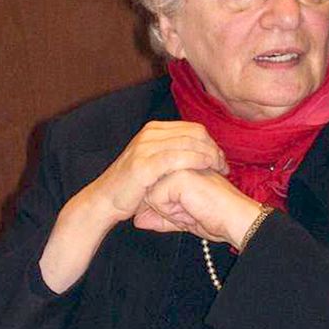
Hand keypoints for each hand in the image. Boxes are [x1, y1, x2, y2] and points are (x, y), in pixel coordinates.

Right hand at [79, 120, 227, 228]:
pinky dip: (197, 160)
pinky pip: (177, 157)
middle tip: (224, 166)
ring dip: (210, 155)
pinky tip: (207, 168)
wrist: (105, 200)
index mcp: (154, 130)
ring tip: (219, 170)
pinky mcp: (144, 164)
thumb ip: (174, 153)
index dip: (211, 143)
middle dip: (214, 149)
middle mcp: (150, 133)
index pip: (193, 128)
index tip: (221, 160)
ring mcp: (146, 147)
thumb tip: (201, 151)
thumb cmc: (133, 187)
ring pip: (189, 143)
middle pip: (195, 133)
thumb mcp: (154, 162)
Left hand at [134, 168, 260, 248]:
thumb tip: (137, 220)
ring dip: (169, 209)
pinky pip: (156, 198)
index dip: (165, 209)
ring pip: (150, 194)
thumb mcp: (181, 220)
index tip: (191, 209)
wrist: (235, 219)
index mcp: (181, 166)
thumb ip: (159, 218)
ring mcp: (179, 164)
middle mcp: (179, 161)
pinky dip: (170, 211)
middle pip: (149, 190)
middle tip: (193, 209)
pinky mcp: (179, 173)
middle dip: (166, 209)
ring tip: (192, 208)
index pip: (152, 189)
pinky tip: (191, 207)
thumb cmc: (215, 219)